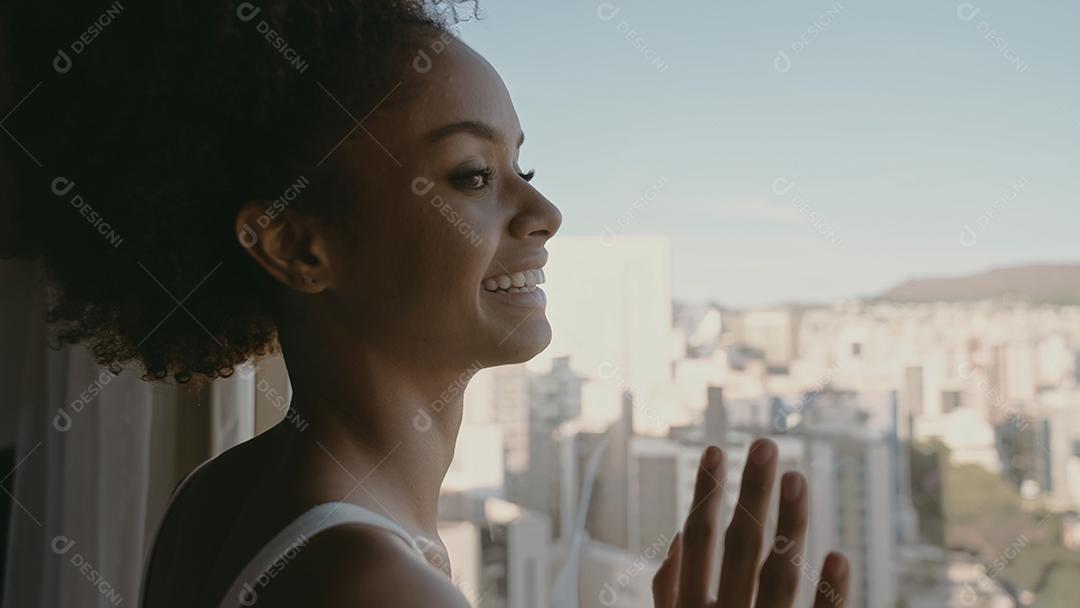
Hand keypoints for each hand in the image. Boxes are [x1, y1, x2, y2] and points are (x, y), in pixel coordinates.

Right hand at [652, 440, 848, 607]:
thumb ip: (668, 595)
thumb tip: (676, 539)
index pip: (698, 540)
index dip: (706, 493)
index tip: (716, 449)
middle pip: (741, 547)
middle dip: (753, 493)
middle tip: (766, 444)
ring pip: (779, 578)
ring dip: (790, 525)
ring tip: (797, 478)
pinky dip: (831, 595)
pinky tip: (838, 557)